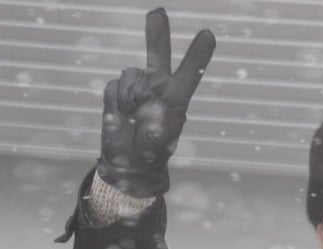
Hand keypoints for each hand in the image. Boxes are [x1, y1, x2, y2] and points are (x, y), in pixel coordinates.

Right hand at [97, 8, 215, 197]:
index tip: (208, 35)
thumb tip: (150, 127)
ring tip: (133, 115)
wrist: (129, 159)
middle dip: (157, 35)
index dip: (197, 55)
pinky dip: (116, 102)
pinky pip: (114, 87)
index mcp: (176, 98)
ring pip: (130, 76)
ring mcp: (136, 87)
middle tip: (158, 12)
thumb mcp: (160, 146)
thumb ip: (157, 134)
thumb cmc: (153, 152)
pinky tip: (121, 114)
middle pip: (158, 56)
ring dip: (130, 96)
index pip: (189, 74)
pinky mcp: (116, 90)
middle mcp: (158, 87)